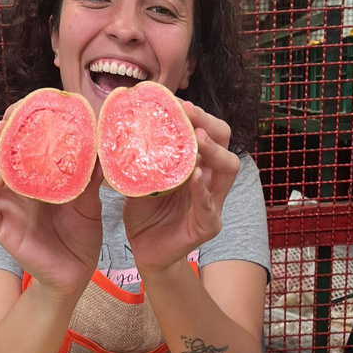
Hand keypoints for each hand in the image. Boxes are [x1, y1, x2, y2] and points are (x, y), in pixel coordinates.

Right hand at [0, 104, 102, 297]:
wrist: (77, 272)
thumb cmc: (80, 233)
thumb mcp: (90, 198)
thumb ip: (90, 171)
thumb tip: (102, 139)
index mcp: (27, 170)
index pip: (7, 135)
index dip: (10, 118)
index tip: (25, 107)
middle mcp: (9, 184)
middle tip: (8, 128)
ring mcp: (1, 204)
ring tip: (0, 155)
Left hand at [122, 101, 240, 272]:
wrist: (144, 250)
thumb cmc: (145, 212)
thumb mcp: (140, 178)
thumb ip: (140, 157)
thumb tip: (124, 124)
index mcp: (197, 164)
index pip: (209, 132)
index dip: (198, 115)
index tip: (178, 102)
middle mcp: (211, 179)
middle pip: (225, 143)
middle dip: (209, 124)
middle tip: (189, 112)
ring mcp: (213, 202)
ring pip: (228, 168)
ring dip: (212, 151)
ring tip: (197, 138)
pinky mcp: (208, 225)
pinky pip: (209, 206)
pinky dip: (201, 190)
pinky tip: (194, 176)